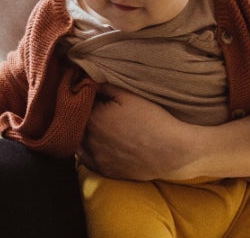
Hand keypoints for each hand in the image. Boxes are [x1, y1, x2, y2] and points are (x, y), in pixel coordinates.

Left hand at [79, 87, 194, 180]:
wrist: (173, 151)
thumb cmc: (153, 120)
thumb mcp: (129, 95)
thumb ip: (104, 86)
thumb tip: (88, 79)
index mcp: (93, 118)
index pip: (78, 105)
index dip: (84, 99)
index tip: (90, 96)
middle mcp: (89, 139)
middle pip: (76, 123)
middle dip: (81, 115)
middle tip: (94, 109)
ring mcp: (95, 157)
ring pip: (78, 141)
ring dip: (81, 132)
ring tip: (95, 125)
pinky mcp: (104, 170)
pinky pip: (84, 159)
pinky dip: (85, 149)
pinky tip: (93, 142)